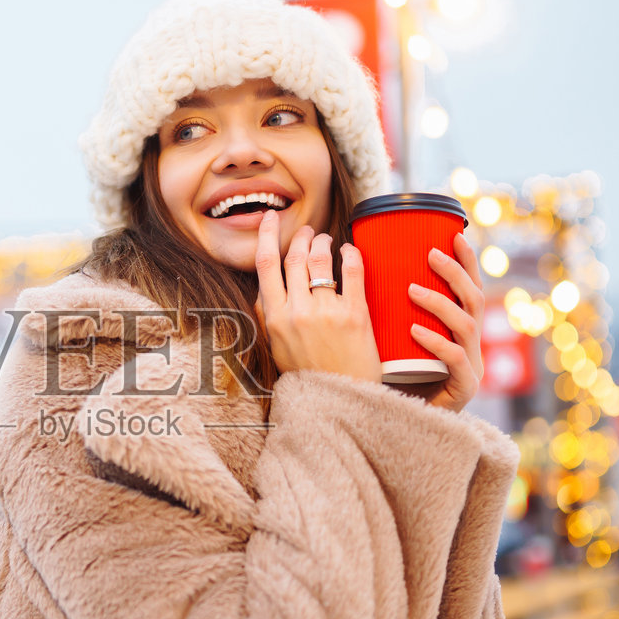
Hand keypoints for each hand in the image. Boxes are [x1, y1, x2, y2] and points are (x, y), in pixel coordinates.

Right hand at [254, 211, 382, 383]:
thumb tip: (263, 288)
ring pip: (320, 260)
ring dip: (323, 242)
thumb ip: (268, 317)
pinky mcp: (355, 314)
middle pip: (294, 257)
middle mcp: (298, 311)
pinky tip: (349, 250)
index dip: (266, 236)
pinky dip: (350, 254)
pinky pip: (352, 271)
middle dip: (301, 237)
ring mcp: (327, 312)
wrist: (339, 400)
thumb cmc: (308, 376)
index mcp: (275, 318)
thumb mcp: (276, 347)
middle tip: (307, 231)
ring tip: (326, 240)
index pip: (265, 265)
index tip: (269, 219)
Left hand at [405, 233, 485, 411]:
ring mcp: (471, 369)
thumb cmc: (391, 381)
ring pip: (468, 326)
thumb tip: (360, 268)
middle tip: (431, 254)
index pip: (469, 289)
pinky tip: (415, 331)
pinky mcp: (463, 391)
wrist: (396, 428)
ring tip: (413, 289)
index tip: (454, 234)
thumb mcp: (391, 339)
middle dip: (456, 273)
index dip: (466, 262)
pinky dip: (436, 342)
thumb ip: (388, 312)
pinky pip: (456, 361)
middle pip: (474, 300)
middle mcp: (471, 347)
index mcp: (459, 332)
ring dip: (440, 303)